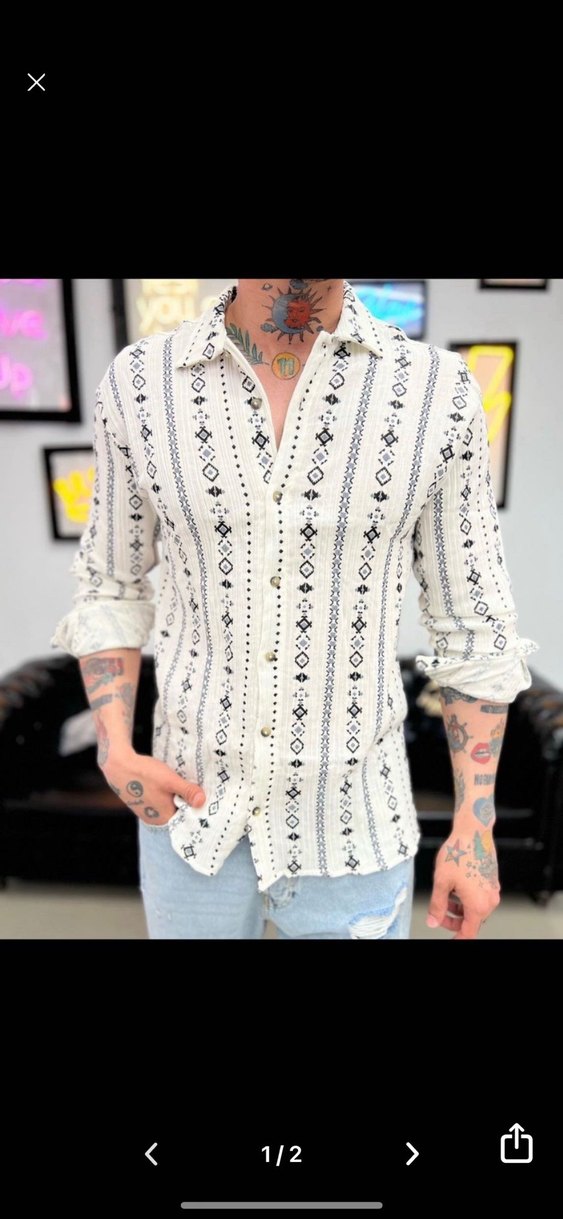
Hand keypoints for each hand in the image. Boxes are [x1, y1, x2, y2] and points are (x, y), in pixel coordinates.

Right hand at [101, 749, 205, 825]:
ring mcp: (147, 812)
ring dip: (177, 797)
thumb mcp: (170, 780)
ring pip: (169, 806)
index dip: (197, 809)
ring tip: (186, 785)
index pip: (187, 819)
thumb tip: (203, 802)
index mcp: (164, 818)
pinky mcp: (142, 803)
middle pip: (178, 813)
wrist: (117, 765)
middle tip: (200, 790)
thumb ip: (187, 791)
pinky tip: (170, 785)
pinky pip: (160, 802)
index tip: (208, 800)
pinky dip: (166, 795)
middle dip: (188, 802)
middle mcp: (155, 819)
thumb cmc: (144, 773)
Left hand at [426, 824, 500, 938]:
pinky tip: (455, 886)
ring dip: (459, 908)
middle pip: (472, 921)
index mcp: (478, 905)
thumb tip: (433, 920)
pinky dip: (467, 897)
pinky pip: (480, 897)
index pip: (468, 932)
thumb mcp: (441, 882)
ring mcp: (492, 890)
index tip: (450, 939)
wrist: (473, 832)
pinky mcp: (492, 881)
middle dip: (454, 919)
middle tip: (439, 914)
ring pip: (475, 908)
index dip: (456, 937)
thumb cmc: (460, 852)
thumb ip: (437, 905)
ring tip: (445, 896)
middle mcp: (489, 899)